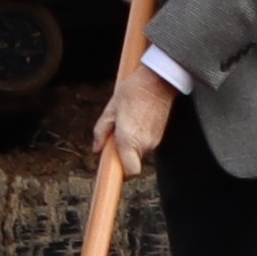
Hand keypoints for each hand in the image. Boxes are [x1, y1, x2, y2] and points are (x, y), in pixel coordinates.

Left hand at [101, 61, 177, 175]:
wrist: (158, 81)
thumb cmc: (133, 92)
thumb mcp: (110, 110)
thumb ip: (101, 132)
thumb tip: (97, 149)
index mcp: (130, 140)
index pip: (130, 172)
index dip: (121, 174)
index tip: (110, 168)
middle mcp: (145, 144)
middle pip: (131, 161)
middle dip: (121, 153)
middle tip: (113, 136)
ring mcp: (155, 140)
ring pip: (138, 152)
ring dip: (129, 144)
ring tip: (124, 123)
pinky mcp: (160, 134)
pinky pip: (145, 143)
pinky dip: (138, 138)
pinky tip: (135, 120)